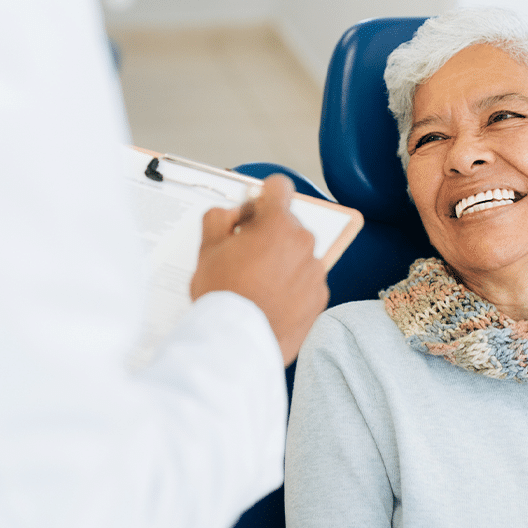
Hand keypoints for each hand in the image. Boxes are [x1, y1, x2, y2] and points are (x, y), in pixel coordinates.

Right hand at [190, 174, 328, 364]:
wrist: (238, 340)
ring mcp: (315, 271)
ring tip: (258, 283)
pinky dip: (293, 286)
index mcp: (277, 224)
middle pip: (288, 225)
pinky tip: (271, 299)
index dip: (264, 194)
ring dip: (282, 261)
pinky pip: (307, 281)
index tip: (257, 207)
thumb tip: (232, 214)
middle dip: (269, 233)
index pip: (279, 187)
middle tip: (246, 255)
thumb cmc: (222, 293)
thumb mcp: (207, 247)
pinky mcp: (320, 296)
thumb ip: (219, 217)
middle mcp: (303, 242)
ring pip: (298, 254)